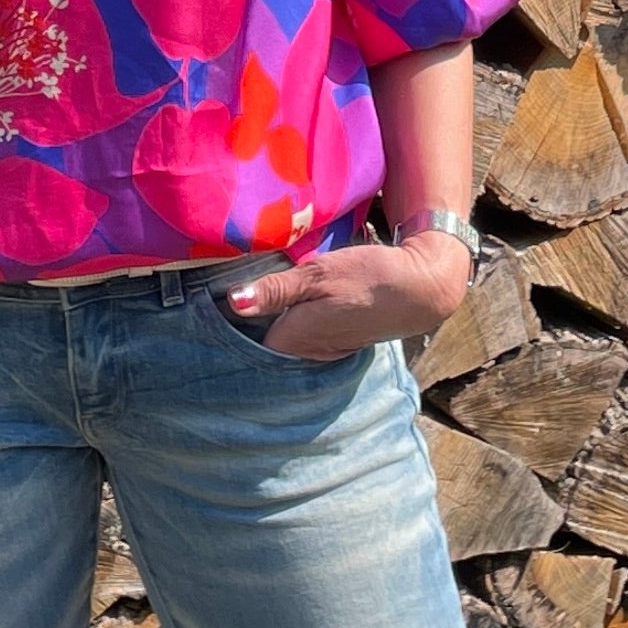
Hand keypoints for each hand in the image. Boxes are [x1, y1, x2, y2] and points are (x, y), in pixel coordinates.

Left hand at [226, 231, 470, 360]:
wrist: (421, 287)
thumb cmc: (368, 277)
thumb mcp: (318, 275)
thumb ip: (276, 290)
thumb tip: (234, 301)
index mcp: (296, 339)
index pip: (247, 342)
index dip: (228, 324)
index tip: (206, 304)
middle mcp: (308, 353)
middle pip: (265, 342)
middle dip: (247, 324)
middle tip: (222, 294)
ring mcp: (325, 349)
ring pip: (285, 338)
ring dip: (272, 319)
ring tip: (252, 292)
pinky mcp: (339, 340)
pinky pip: (304, 334)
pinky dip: (294, 319)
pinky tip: (290, 299)